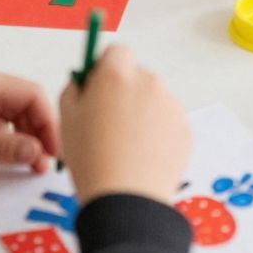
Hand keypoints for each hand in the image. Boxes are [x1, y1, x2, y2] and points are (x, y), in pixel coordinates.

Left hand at [0, 68, 59, 173]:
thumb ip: (1, 148)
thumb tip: (35, 152)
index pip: (34, 96)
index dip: (49, 125)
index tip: (51, 153)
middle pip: (24, 101)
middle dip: (36, 131)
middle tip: (38, 164)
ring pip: (8, 108)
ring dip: (20, 133)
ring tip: (20, 160)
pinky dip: (0, 131)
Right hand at [59, 46, 190, 207]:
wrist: (126, 199)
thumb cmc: (90, 158)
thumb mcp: (67, 118)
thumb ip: (75, 89)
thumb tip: (85, 82)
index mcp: (117, 74)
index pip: (116, 53)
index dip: (105, 70)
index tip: (97, 91)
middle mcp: (149, 82)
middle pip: (136, 77)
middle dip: (124, 93)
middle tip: (108, 125)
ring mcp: (171, 106)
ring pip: (153, 101)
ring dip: (142, 114)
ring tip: (125, 149)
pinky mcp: (185, 130)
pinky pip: (168, 124)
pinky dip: (158, 135)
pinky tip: (142, 159)